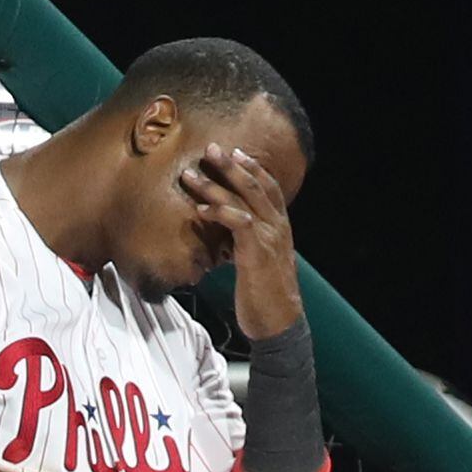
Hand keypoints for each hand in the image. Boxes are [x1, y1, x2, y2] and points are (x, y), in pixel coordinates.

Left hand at [183, 141, 302, 340]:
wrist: (280, 323)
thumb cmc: (265, 291)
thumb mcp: (260, 258)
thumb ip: (249, 238)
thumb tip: (228, 226)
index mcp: (280, 227)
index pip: (270, 188)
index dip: (253, 168)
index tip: (234, 151)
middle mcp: (278, 228)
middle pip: (255, 186)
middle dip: (232, 166)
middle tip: (211, 148)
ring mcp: (269, 239)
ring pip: (243, 200)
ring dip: (214, 185)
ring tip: (191, 174)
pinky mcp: (257, 253)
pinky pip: (239, 223)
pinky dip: (220, 212)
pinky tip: (201, 209)